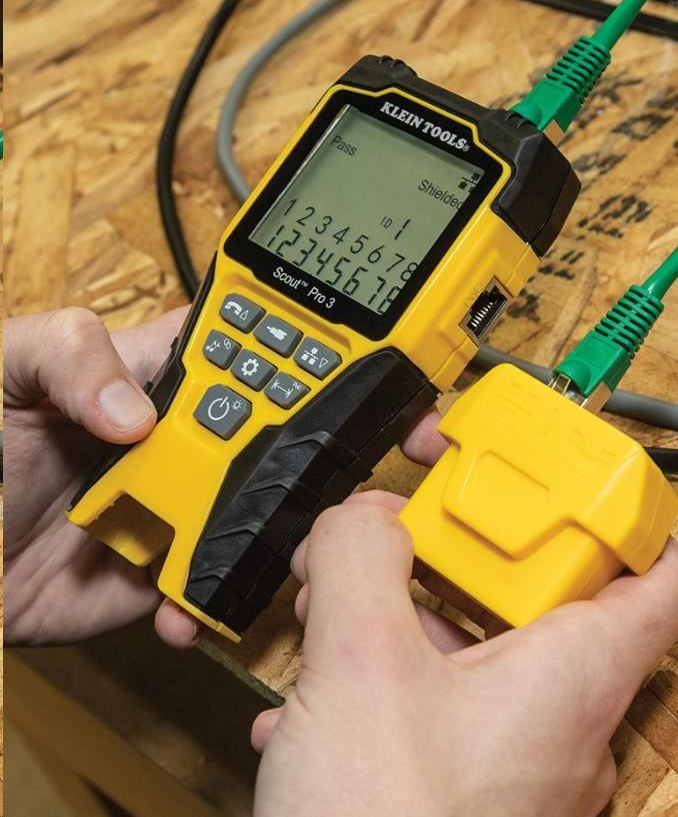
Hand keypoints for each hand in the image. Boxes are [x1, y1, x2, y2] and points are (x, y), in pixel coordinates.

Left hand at [2, 307, 447, 648]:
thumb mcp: (5, 369)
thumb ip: (70, 355)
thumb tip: (140, 415)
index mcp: (159, 373)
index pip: (253, 344)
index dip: (311, 344)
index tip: (365, 361)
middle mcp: (185, 436)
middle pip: (277, 431)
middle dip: (326, 445)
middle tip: (358, 470)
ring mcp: (181, 504)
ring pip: (261, 508)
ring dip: (287, 526)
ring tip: (290, 546)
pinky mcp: (165, 570)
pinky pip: (211, 582)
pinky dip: (217, 599)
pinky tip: (186, 609)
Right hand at [250, 424, 677, 816]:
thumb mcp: (360, 661)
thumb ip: (362, 557)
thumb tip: (366, 517)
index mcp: (574, 677)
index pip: (657, 576)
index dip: (621, 516)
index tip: (562, 478)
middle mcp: (560, 722)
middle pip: (534, 599)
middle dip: (450, 561)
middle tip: (392, 543)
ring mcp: (514, 762)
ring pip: (472, 653)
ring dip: (401, 621)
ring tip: (331, 619)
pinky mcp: (464, 790)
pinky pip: (435, 708)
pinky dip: (384, 683)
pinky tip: (315, 704)